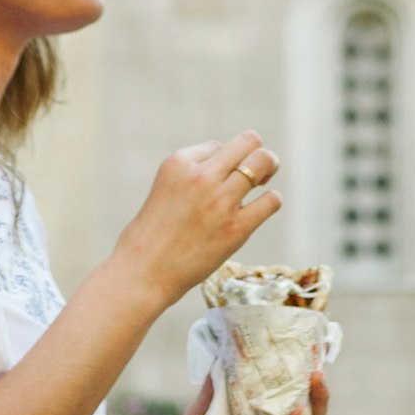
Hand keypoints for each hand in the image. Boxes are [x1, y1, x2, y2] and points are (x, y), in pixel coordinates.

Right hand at [112, 132, 280, 300]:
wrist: (143, 272)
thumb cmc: (152, 233)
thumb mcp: (166, 186)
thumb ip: (194, 171)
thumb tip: (232, 166)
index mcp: (179, 162)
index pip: (218, 146)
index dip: (222, 162)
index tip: (216, 180)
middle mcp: (201, 177)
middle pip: (250, 142)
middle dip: (257, 152)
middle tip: (258, 170)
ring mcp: (220, 202)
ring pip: (264, 161)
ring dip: (269, 169)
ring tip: (263, 182)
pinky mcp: (235, 229)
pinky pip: (271, 200)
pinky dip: (271, 201)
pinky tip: (260, 209)